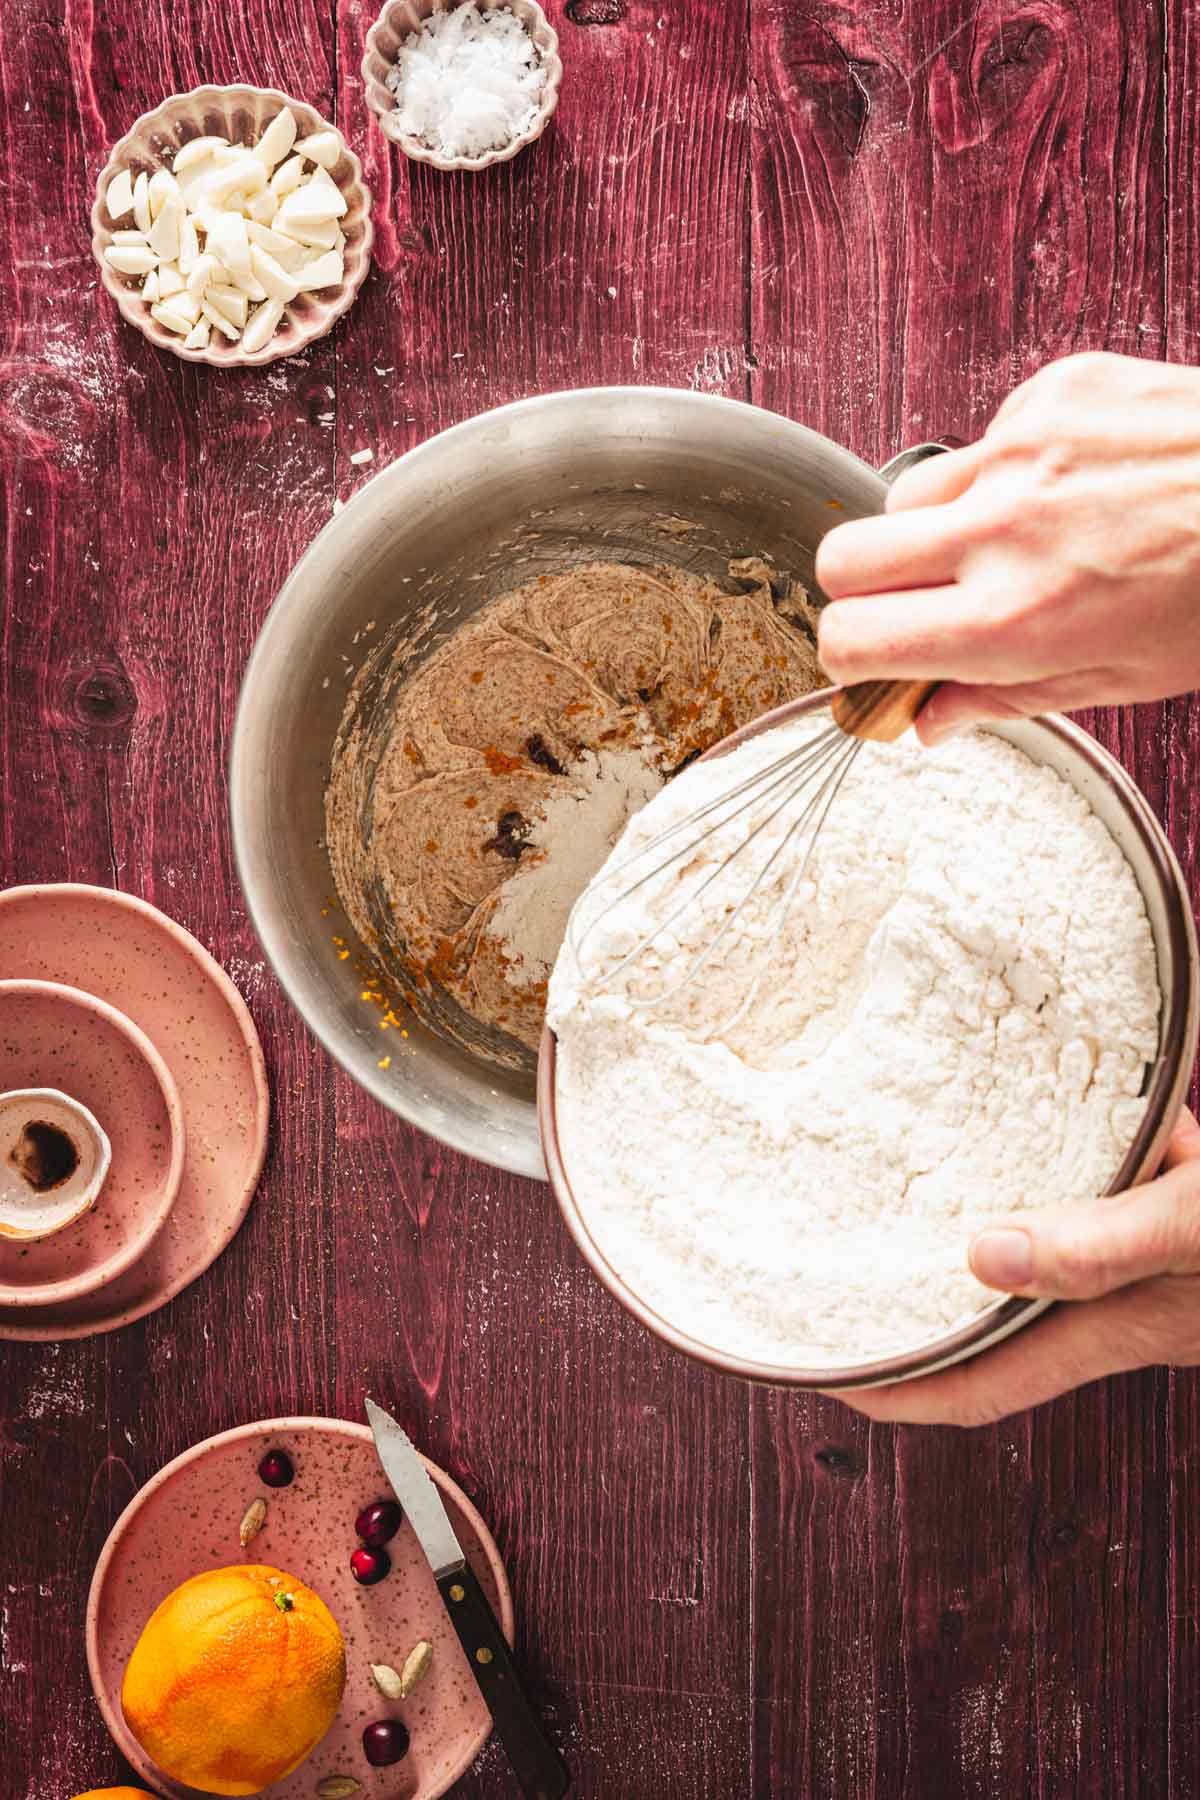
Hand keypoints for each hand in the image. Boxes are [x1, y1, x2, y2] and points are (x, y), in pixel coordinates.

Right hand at [815, 352, 1199, 740]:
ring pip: (902, 496)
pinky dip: (1003, 473)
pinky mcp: (1050, 393)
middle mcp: (1004, 530)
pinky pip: (980, 442)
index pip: (851, 639)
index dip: (852, 659)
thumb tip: (928, 717)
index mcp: (1014, 620)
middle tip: (918, 606)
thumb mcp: (1121, 678)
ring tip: (1003, 543)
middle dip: (865, 593)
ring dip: (930, 530)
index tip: (874, 661)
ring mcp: (1021, 451)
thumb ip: (1006, 698)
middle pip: (841, 560)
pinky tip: (1065, 489)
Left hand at [828, 1108, 1199, 1425]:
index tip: (828, 1371)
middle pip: (994, 1319)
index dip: (900, 1389)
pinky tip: (1063, 1112)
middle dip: (920, 1300)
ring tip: (923, 1170)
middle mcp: (1124, 1306)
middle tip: (844, 1263)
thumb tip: (985, 1255)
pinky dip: (1074, 1155)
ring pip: (1048, 1244)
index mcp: (1115, 1326)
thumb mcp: (1192, 1226)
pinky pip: (1102, 1190)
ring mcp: (1150, 1266)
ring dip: (995, 1212)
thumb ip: (1102, 1246)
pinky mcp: (1175, 1220)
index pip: (979, 1384)